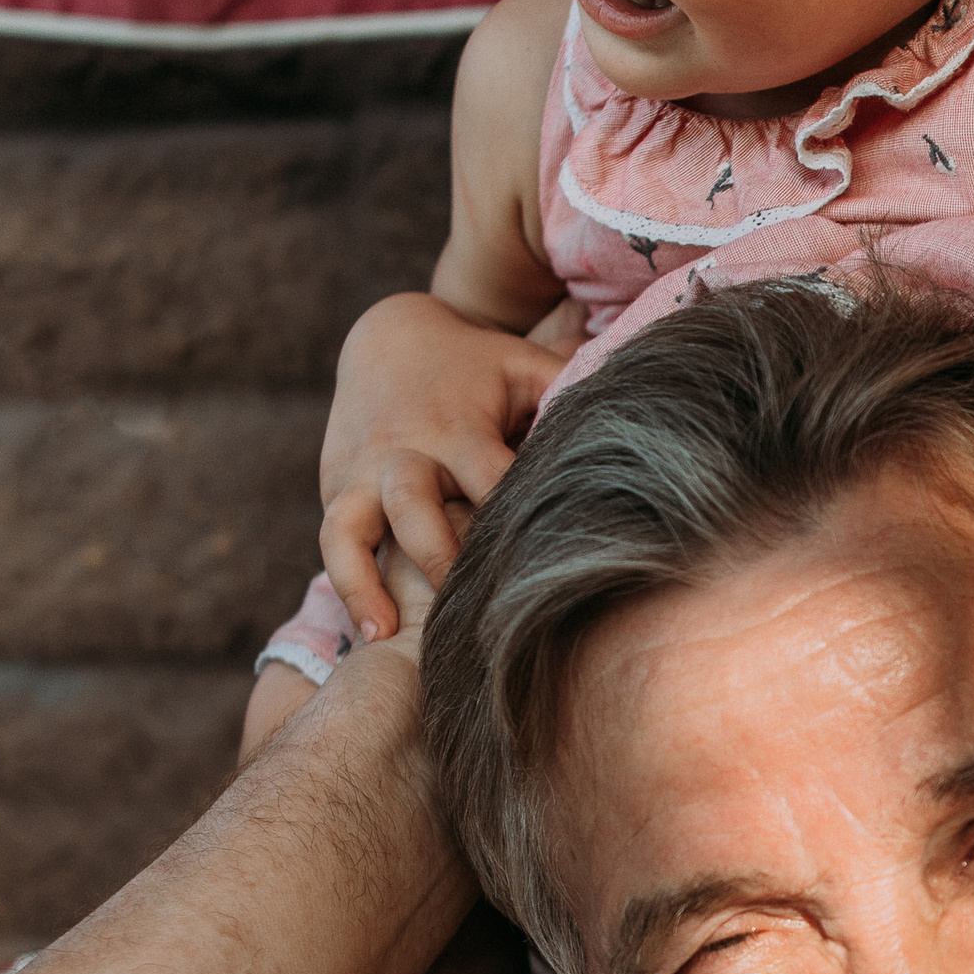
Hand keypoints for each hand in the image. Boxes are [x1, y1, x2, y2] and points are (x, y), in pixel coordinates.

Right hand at [319, 293, 570, 642]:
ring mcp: (364, 472)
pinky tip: (370, 633)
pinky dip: (347, 584)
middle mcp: (406, 451)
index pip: (490, 480)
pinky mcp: (338, 486)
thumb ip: (571, 391)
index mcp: (459, 427)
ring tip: (386, 637)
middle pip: (415, 507)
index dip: (512, 524)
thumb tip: (639, 415)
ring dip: (366, 581)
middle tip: (469, 613)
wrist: (388, 336)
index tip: (542, 575)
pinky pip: (334, 539)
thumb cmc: (479, 363)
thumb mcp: (524, 366)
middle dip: (439, 557)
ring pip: (353, 526)